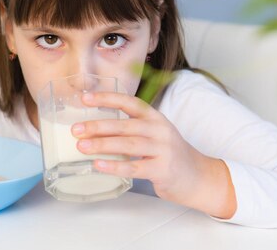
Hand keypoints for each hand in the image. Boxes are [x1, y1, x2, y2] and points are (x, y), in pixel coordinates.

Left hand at [71, 91, 235, 218]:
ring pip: (127, 145)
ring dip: (102, 145)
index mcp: (155, 117)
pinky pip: (134, 167)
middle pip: (124, 124)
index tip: (85, 98)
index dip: (106, 99)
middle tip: (76, 129)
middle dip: (97, 126)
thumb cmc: (170, 155)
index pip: (129, 102)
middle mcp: (159, 130)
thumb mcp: (156, 134)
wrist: (200, 177)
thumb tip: (94, 128)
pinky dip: (114, 166)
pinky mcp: (163, 170)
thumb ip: (132, 129)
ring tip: (81, 147)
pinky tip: (98, 165)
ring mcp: (163, 149)